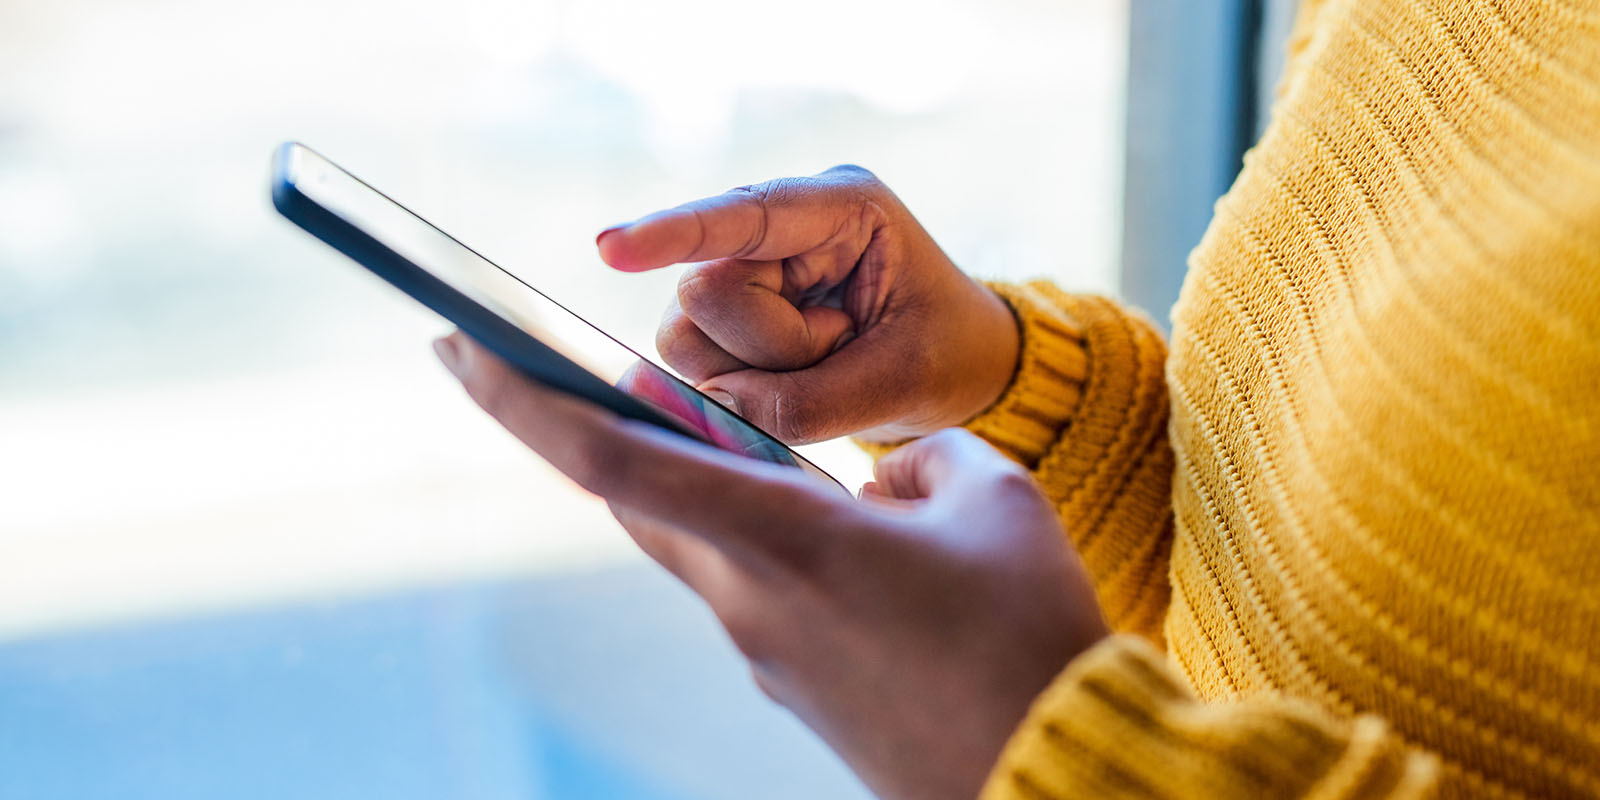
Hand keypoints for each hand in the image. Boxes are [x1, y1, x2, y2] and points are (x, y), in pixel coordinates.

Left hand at [434, 332, 1107, 799]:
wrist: (1048, 775)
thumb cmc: (1025, 638)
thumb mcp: (992, 502)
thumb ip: (919, 459)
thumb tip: (880, 481)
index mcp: (782, 540)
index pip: (613, 460)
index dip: (522, 398)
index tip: (456, 347)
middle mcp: (748, 602)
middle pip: (638, 499)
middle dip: (594, 431)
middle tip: (580, 371)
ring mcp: (764, 655)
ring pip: (699, 544)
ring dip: (705, 487)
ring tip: (778, 457)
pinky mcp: (794, 688)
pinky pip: (755, 591)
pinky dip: (767, 544)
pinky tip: (856, 548)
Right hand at [597, 165, 1018, 444]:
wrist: (959, 365)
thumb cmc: (945, 354)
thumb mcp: (901, 380)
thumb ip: (807, 402)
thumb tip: (709, 406)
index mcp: (843, 207)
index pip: (747, 214)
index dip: (676, 232)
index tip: (610, 249)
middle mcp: (780, 226)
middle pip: (705, 294)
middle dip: (766, 349)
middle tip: (839, 349)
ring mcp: (746, 268)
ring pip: (688, 338)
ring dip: (756, 374)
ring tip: (827, 362)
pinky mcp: (725, 314)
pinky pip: (696, 365)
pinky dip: (747, 388)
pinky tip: (800, 374)